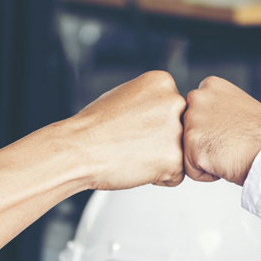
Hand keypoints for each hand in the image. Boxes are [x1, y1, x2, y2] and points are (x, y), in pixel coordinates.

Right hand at [63, 71, 185, 189]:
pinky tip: (137, 166)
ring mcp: (176, 131)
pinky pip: (177, 176)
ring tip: (134, 153)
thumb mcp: (126, 95)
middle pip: (182, 129)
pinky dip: (160, 178)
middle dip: (162, 140)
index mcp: (162, 82)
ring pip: (181, 152)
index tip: (135, 126)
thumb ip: (152, 100)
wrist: (77, 150)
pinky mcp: (174, 159)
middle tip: (133, 142)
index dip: (154, 123)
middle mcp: (174, 101)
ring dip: (162, 159)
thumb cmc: (94, 128)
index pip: (174, 108)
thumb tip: (167, 110)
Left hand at [182, 76, 260, 184]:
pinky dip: (207, 173)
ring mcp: (192, 120)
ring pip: (188, 150)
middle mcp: (197, 97)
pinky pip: (191, 169)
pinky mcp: (191, 144)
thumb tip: (206, 119)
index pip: (196, 113)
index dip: (214, 129)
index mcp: (211, 85)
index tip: (232, 131)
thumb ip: (217, 107)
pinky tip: (225, 163)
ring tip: (229, 153)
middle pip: (188, 131)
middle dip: (206, 142)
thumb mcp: (239, 106)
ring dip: (206, 158)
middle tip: (231, 144)